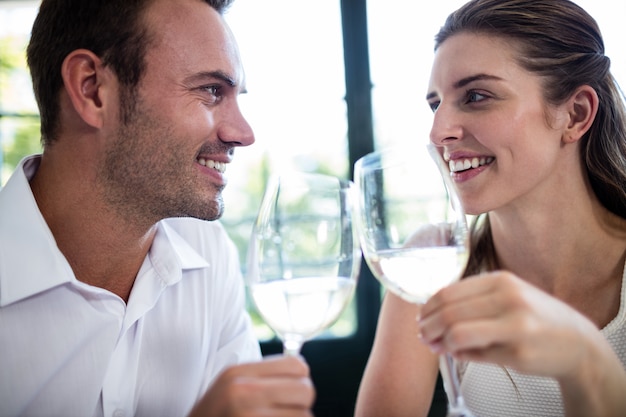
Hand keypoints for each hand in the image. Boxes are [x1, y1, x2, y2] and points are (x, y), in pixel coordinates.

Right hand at [189, 355, 314, 416]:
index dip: (301, 378)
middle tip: (288, 409)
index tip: (292, 390)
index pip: (296, 365)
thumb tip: (303, 371)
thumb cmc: (217, 415)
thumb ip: (263, 376)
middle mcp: (242, 393)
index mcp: (237, 374)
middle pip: (305, 390)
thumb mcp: (230, 387)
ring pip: (304, 416)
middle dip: (302, 402)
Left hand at [417, 271, 600, 378]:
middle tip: (423, 336)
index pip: (448, 292)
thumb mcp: (508, 296)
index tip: (422, 318)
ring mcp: (515, 326)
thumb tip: (432, 315)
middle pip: (449, 313)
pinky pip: (475, 354)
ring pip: (457, 333)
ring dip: (440, 342)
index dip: (428, 308)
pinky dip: (460, 354)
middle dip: (428, 327)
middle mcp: (509, 299)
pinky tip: (459, 353)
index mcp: (501, 281)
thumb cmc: (536, 317)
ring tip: (436, 346)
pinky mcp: (518, 354)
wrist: (577, 343)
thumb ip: (473, 300)